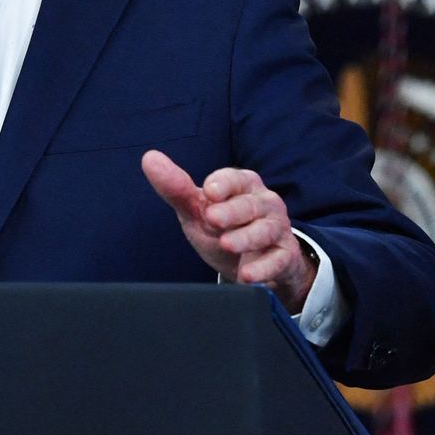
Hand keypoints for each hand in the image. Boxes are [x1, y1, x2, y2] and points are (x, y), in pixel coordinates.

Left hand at [141, 150, 316, 312]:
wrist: (251, 264)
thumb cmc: (223, 228)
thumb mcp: (197, 210)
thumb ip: (175, 188)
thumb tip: (149, 158)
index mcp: (242, 185)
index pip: (234, 179)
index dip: (222, 185)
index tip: (208, 192)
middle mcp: (263, 202)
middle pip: (249, 204)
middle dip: (232, 211)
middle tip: (213, 218)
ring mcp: (277, 228)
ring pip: (265, 230)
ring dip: (246, 238)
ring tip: (227, 245)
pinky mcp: (285, 256)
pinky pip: (278, 260)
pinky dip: (263, 268)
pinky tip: (249, 276)